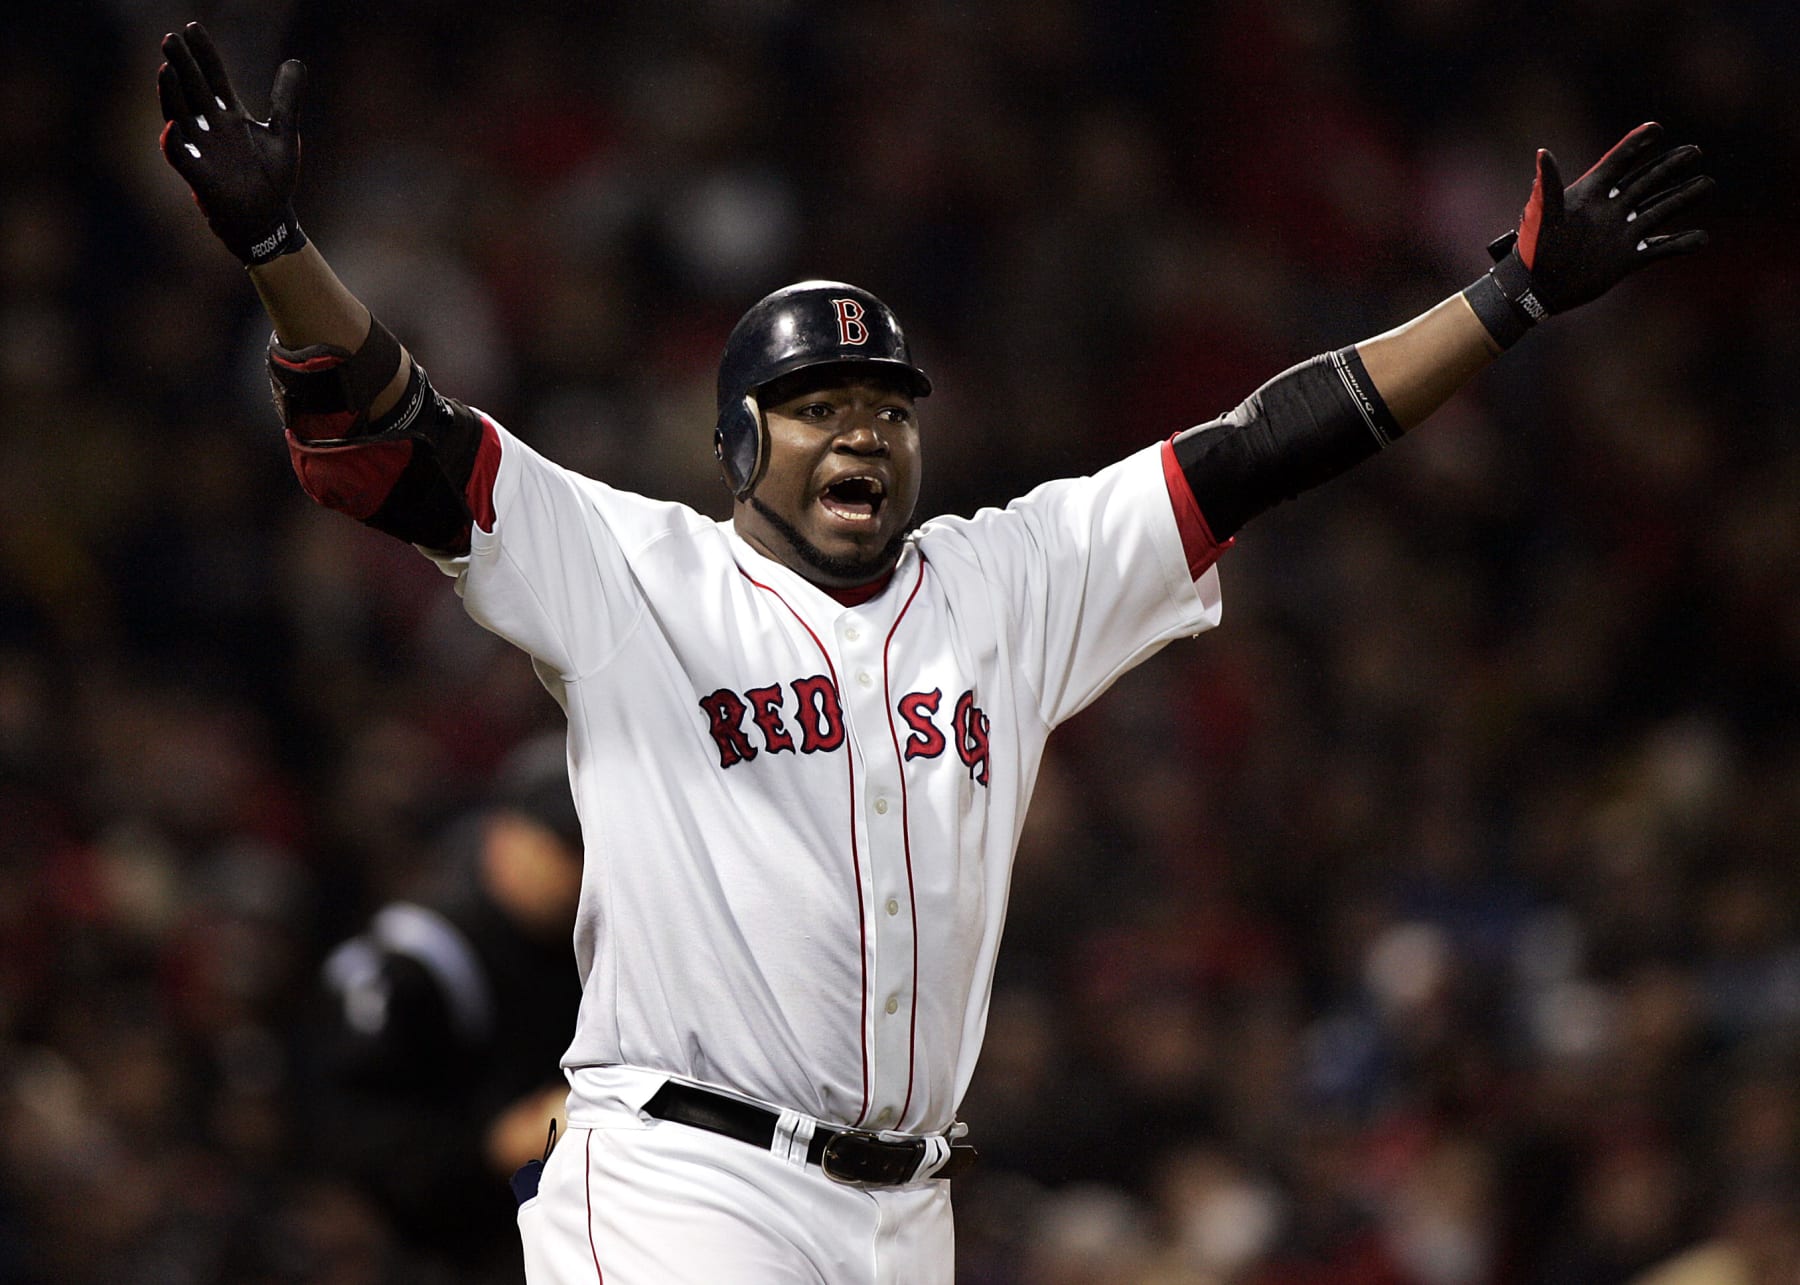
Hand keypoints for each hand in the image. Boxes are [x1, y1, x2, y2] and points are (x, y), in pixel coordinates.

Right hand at [158, 22, 307, 265]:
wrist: (269, 219)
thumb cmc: (273, 178)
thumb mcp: (284, 133)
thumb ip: (287, 99)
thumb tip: (296, 61)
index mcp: (231, 116)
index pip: (213, 77)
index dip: (204, 54)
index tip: (192, 27)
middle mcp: (212, 128)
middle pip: (193, 90)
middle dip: (182, 66)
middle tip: (171, 38)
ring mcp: (203, 150)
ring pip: (180, 116)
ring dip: (172, 95)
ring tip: (166, 69)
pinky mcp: (199, 176)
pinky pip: (181, 157)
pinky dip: (175, 143)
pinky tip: (173, 127)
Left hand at [1464, 123, 1713, 347]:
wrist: (1536, 291)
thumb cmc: (1533, 250)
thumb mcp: (1542, 216)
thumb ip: (1548, 185)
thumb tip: (1543, 152)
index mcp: (1591, 195)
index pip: (1617, 163)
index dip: (1635, 145)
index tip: (1656, 128)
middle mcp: (1611, 210)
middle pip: (1646, 182)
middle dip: (1670, 166)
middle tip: (1694, 151)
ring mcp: (1622, 234)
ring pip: (1660, 210)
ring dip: (1683, 197)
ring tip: (1707, 184)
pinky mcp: (1627, 260)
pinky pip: (1660, 250)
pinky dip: (1680, 244)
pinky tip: (1701, 237)